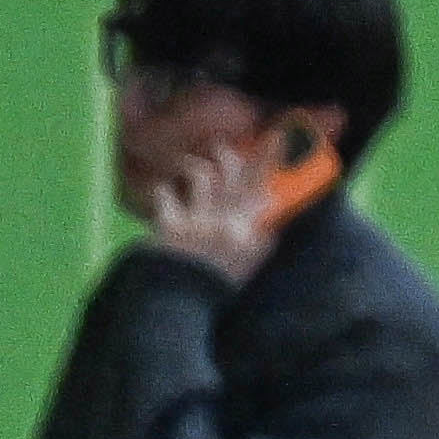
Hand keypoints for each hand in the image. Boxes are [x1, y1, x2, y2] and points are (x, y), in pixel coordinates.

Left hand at [132, 142, 292, 286]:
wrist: (181, 301)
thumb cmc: (218, 285)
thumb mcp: (251, 263)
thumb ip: (264, 239)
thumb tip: (272, 216)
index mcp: (246, 226)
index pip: (262, 184)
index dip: (269, 158)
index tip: (276, 137)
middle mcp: (223, 217)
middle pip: (230, 174)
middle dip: (227, 156)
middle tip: (222, 147)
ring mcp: (196, 218)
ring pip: (200, 176)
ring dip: (195, 166)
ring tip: (190, 163)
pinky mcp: (169, 224)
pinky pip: (164, 196)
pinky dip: (163, 191)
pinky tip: (162, 190)